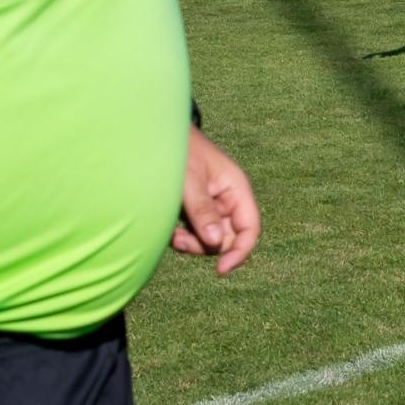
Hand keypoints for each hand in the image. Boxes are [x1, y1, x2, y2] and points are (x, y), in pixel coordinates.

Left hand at [174, 126, 259, 274]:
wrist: (155, 133)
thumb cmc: (176, 152)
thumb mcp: (188, 182)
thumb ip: (202, 211)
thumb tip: (217, 243)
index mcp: (236, 189)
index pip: (250, 228)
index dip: (240, 252)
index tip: (220, 270)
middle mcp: (227, 198)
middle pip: (228, 237)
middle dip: (207, 246)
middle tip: (179, 241)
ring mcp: (211, 204)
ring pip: (210, 238)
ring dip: (191, 242)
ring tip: (171, 234)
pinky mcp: (194, 208)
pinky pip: (195, 231)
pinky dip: (181, 236)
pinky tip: (168, 227)